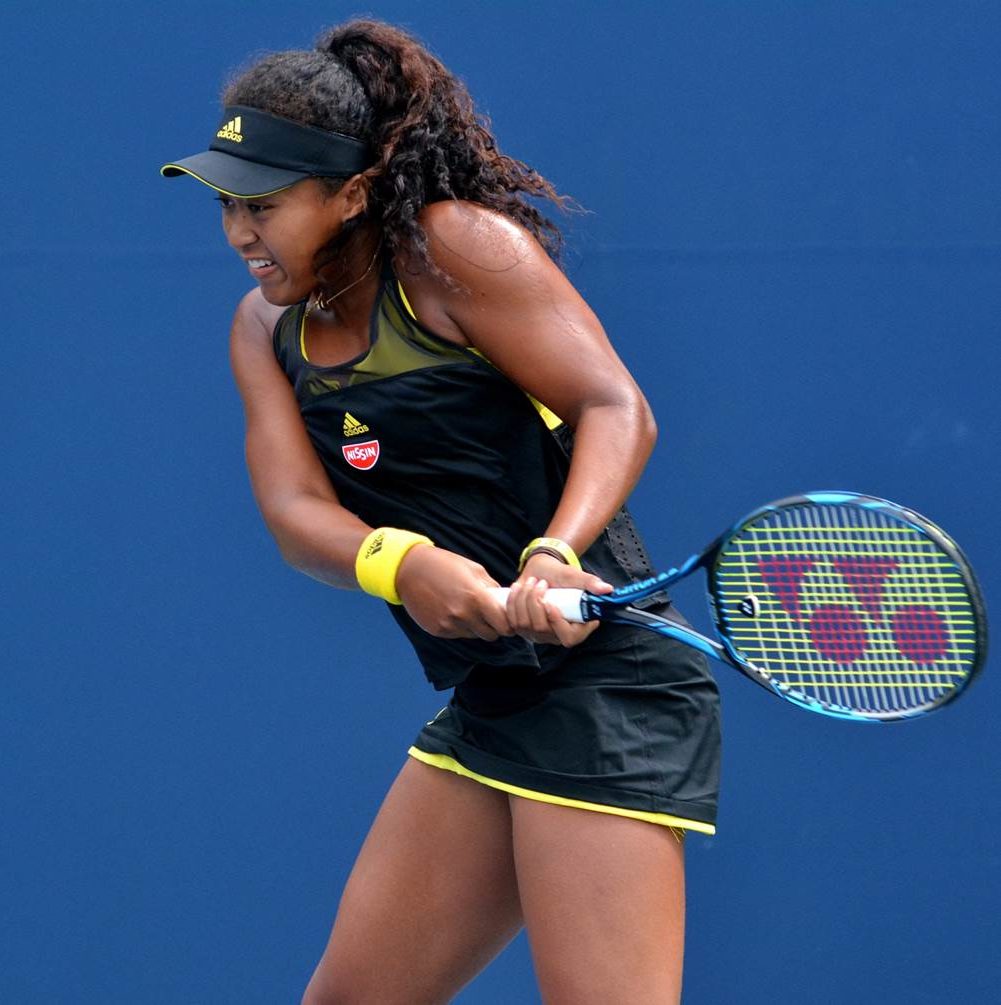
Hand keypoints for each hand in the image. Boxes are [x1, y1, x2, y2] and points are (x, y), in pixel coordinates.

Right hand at [395, 545, 514, 640]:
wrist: (409, 569)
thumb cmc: (444, 564)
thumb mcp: (473, 569)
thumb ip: (491, 587)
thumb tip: (504, 602)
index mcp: (476, 597)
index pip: (503, 625)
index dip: (508, 624)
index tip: (507, 620)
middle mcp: (463, 614)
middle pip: (490, 635)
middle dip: (493, 628)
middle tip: (490, 617)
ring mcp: (449, 624)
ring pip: (474, 636)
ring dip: (475, 627)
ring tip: (468, 610)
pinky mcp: (437, 630)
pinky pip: (457, 634)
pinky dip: (459, 627)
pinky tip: (452, 611)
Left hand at [506, 552, 613, 646]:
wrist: (542, 570)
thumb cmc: (561, 576)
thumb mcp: (576, 577)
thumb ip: (590, 583)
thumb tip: (607, 589)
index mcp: (574, 628)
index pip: (568, 638)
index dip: (557, 624)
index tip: (550, 604)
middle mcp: (554, 635)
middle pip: (541, 628)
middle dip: (536, 602)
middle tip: (541, 583)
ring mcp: (535, 634)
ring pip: (524, 624)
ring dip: (525, 598)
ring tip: (532, 582)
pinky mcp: (520, 628)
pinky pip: (511, 620)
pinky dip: (513, 600)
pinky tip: (518, 588)